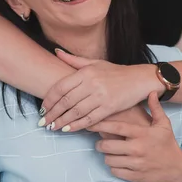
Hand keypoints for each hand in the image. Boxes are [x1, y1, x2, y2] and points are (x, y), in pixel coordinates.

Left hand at [39, 50, 160, 131]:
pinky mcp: (109, 108)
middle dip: (52, 113)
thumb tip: (56, 52)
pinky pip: (89, 119)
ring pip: (75, 112)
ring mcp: (101, 96)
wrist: (139, 79)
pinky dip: (76, 126)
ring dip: (61, 122)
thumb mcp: (95, 62)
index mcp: (86, 72)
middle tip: (43, 122)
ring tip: (52, 127)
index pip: (61, 87)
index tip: (42, 109)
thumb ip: (74, 60)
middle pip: (66, 101)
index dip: (49, 99)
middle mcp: (92, 83)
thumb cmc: (115, 72)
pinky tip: (68, 129)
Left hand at [91, 92, 181, 181]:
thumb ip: (155, 108)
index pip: (116, 128)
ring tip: (109, 152)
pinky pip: (115, 171)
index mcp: (142, 134)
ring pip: (109, 160)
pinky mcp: (134, 177)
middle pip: (107, 147)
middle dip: (99, 144)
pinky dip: (113, 166)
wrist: (176, 169)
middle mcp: (137, 149)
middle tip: (100, 142)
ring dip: (106, 156)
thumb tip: (152, 91)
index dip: (101, 125)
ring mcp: (135, 164)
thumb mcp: (164, 124)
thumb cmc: (168, 143)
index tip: (90, 124)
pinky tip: (117, 162)